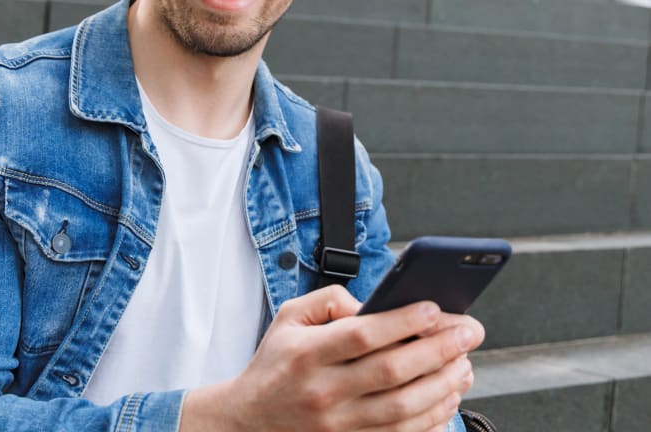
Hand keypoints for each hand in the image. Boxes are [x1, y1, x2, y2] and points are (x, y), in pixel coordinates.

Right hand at [181, 285, 483, 431]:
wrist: (250, 420)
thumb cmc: (276, 363)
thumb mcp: (289, 317)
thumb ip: (328, 300)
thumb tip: (372, 304)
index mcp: (307, 354)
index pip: (362, 334)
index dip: (402, 321)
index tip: (433, 308)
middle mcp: (324, 391)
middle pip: (392, 371)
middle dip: (438, 349)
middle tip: (469, 332)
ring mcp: (340, 425)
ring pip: (404, 408)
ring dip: (444, 384)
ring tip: (465, 362)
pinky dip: (433, 417)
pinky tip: (448, 395)